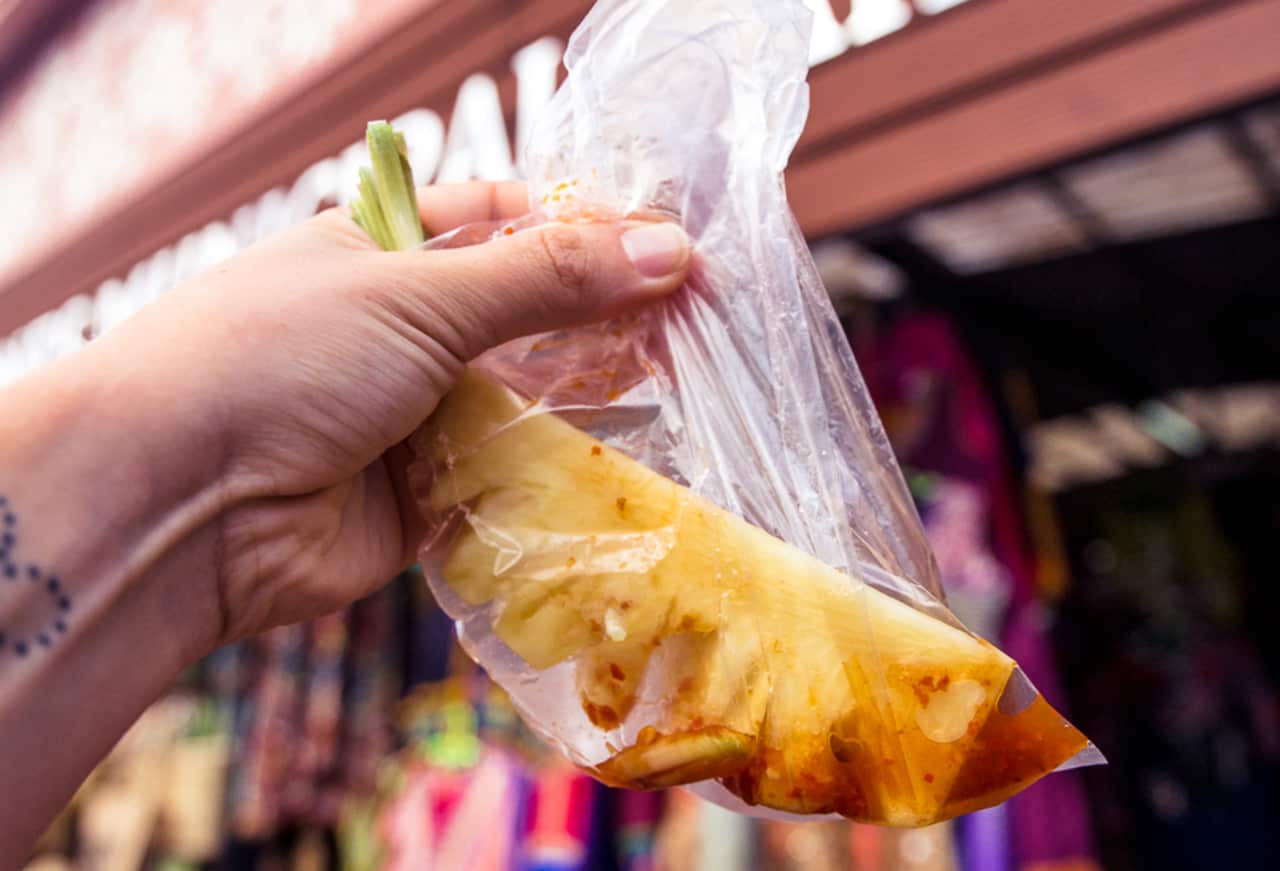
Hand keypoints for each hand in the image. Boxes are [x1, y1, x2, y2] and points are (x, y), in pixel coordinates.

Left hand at [103, 180, 690, 644]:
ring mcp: (414, 415)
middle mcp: (401, 331)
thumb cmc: (282, 359)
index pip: (503, 224)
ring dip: (590, 397)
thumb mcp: (418, 296)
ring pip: (526, 398)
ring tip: (679, 386)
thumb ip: (547, 279)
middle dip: (601, 318)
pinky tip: (626, 461)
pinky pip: (509, 476)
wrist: (179, 506)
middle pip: (526, 315)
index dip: (585, 230)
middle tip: (690, 323)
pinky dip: (557, 471)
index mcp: (382, 252)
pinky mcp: (426, 498)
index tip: (668, 247)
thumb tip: (668, 249)